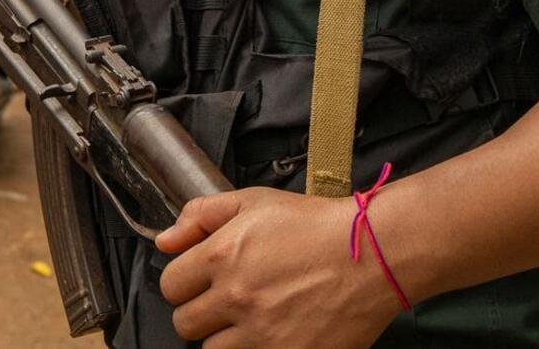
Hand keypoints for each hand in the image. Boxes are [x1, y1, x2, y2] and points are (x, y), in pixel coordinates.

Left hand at [155, 187, 403, 347]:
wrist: (373, 254)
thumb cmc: (316, 225)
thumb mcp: (254, 202)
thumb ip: (201, 216)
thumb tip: (165, 240)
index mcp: (221, 256)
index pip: (170, 285)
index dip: (185, 282)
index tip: (202, 280)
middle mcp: (236, 298)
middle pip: (186, 324)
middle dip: (202, 312)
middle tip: (227, 302)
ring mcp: (262, 334)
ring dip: (226, 338)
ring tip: (253, 319)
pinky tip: (273, 332)